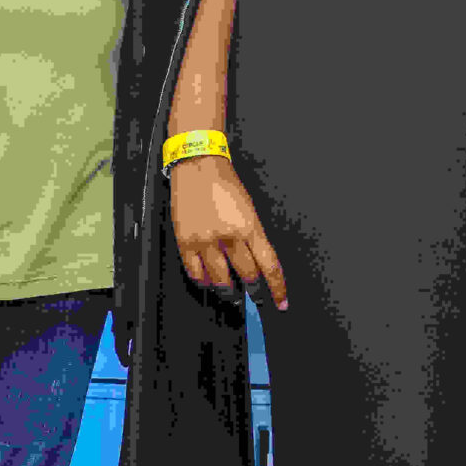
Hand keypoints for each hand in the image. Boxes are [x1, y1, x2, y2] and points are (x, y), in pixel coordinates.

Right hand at [170, 152, 289, 308]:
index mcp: (250, 226)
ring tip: (233, 296)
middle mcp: (229, 237)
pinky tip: (208, 284)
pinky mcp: (185, 242)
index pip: (269, 266)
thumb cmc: (225, 182)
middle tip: (257, 299)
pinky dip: (203, 282)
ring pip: (220, 279)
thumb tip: (257, 262)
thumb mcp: (249, 207)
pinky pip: (195, 272)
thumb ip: (253, 236)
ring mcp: (205, 241)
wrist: (197, 163)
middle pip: (247, 275)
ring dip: (229, 292)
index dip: (277, 288)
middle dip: (254, 291)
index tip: (281, 302)